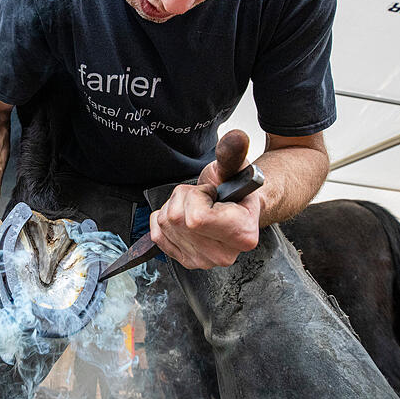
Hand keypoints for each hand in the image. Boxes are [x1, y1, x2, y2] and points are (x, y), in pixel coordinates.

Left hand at [149, 130, 260, 269]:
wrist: (236, 209)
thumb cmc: (236, 190)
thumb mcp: (234, 167)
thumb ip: (231, 154)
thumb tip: (237, 137)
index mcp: (242, 234)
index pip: (196, 218)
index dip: (197, 197)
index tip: (210, 194)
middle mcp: (223, 255)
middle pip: (175, 219)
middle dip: (184, 200)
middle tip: (203, 200)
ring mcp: (203, 261)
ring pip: (165, 224)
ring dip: (175, 208)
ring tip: (196, 207)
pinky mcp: (185, 261)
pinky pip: (157, 234)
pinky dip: (164, 220)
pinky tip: (183, 217)